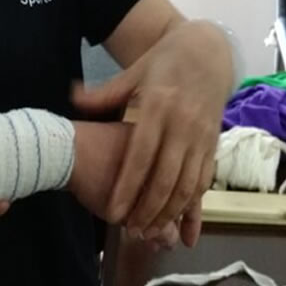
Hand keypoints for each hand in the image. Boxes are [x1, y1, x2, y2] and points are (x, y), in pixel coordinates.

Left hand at [71, 21, 231, 247]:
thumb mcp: (134, 71)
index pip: (140, 155)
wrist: (208, 51)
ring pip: (188, 184)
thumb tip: (72, 96)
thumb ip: (105, 93)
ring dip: (171, 213)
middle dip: (149, 210)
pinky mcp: (213, 142)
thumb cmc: (164, 62)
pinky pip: (204, 180)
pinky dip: (194, 206)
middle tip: (132, 232)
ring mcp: (201, 135)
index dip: (128, 187)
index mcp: (157, 106)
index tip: (114, 212)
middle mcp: (182, 123)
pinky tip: (183, 226)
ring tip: (152, 234)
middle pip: (166, 177)